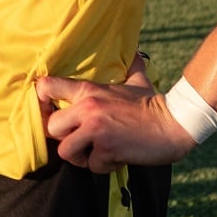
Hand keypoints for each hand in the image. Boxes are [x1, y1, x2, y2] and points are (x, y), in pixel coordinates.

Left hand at [35, 55, 193, 173]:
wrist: (175, 123)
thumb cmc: (153, 103)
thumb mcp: (136, 80)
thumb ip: (129, 65)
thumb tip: (136, 51)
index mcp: (88, 91)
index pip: (46, 87)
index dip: (41, 102)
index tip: (50, 112)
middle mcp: (87, 108)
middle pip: (50, 127)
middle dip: (63, 138)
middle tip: (79, 140)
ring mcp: (96, 130)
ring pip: (66, 151)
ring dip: (81, 157)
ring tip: (96, 153)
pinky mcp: (107, 150)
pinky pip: (93, 166)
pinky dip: (104, 166)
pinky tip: (116, 158)